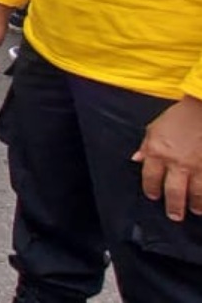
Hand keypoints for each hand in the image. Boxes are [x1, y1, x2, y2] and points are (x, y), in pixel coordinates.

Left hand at [132, 96, 201, 221]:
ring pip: (196, 193)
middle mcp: (176, 163)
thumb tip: (136, 159)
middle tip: (175, 216)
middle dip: (174, 207)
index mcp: (157, 152)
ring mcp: (197, 166)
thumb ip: (146, 146)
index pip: (150, 179)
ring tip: (195, 210)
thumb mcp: (154, 128)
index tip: (153, 195)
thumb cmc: (179, 116)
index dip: (151, 189)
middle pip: (174, 192)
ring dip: (196, 205)